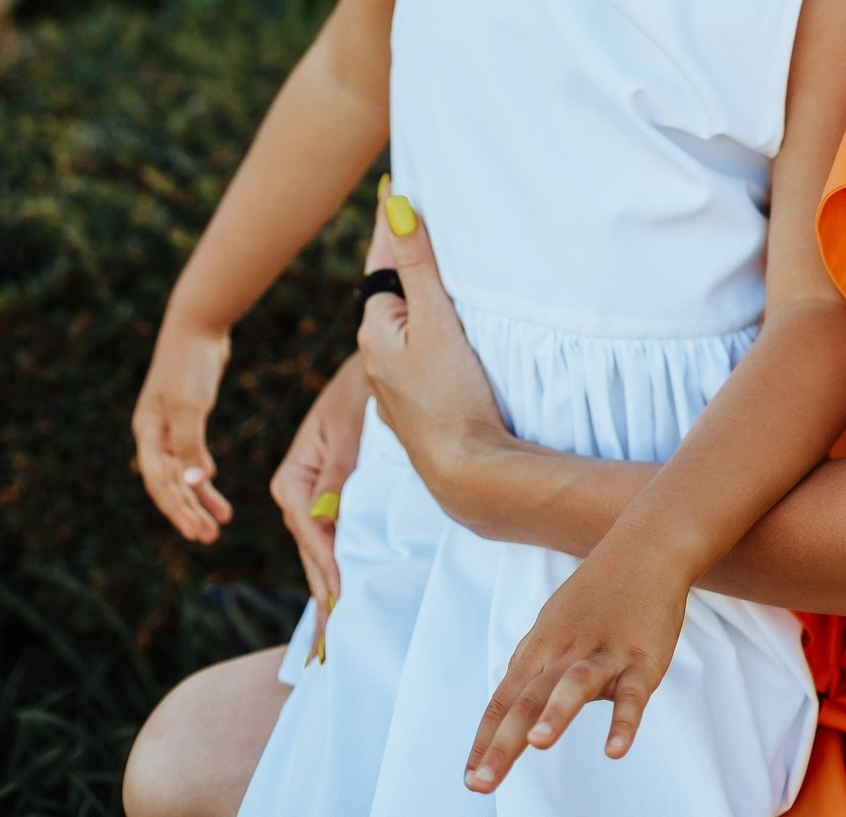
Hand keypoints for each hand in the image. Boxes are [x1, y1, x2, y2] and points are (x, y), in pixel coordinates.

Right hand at [132, 320, 234, 543]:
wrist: (199, 325)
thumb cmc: (189, 364)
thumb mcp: (190, 406)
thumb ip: (191, 446)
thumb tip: (197, 483)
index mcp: (148, 434)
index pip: (160, 483)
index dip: (178, 510)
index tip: (197, 533)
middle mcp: (155, 435)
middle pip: (169, 483)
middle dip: (188, 511)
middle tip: (208, 536)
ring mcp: (170, 427)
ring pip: (182, 472)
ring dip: (198, 497)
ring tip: (218, 522)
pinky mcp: (188, 418)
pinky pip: (193, 456)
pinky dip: (203, 474)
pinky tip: (213, 486)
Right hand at [269, 352, 369, 653]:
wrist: (381, 361)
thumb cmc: (364, 391)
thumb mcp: (349, 428)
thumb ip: (336, 475)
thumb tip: (323, 522)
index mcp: (295, 479)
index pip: (312, 536)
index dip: (327, 573)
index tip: (340, 607)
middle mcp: (298, 495)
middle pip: (312, 556)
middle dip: (322, 599)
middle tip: (326, 653)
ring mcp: (316, 501)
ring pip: (321, 556)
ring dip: (328, 594)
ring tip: (328, 645)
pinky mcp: (335, 500)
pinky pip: (334, 543)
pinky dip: (336, 572)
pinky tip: (339, 603)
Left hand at [357, 195, 513, 510]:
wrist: (466, 472)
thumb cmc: (452, 396)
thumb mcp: (435, 321)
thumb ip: (417, 264)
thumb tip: (394, 205)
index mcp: (373, 330)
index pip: (384, 262)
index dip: (396, 226)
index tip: (397, 184)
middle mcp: (375, 355)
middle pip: (392, 294)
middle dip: (406, 261)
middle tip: (420, 215)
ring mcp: (394, 384)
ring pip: (405, 326)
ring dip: (419, 299)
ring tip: (435, 265)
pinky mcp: (416, 405)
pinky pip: (418, 353)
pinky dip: (429, 333)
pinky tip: (446, 331)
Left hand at [463, 534, 690, 793]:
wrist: (646, 546)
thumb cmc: (598, 592)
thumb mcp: (554, 624)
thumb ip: (532, 667)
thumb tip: (510, 703)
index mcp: (541, 649)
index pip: (505, 700)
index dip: (487, 739)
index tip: (471, 777)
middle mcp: (565, 652)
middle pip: (529, 699)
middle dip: (504, 743)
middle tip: (483, 782)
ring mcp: (604, 654)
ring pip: (575, 685)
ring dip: (556, 714)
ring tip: (537, 744)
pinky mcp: (642, 659)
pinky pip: (632, 692)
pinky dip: (624, 720)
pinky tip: (615, 749)